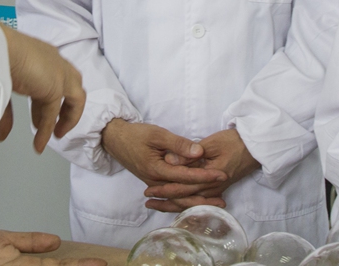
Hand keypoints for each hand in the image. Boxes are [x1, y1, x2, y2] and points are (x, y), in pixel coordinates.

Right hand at [0, 26, 85, 153]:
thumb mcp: (1, 84)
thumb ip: (4, 110)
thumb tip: (2, 135)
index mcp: (42, 54)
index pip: (51, 77)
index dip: (45, 99)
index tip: (37, 113)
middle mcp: (54, 62)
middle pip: (71, 85)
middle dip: (63, 107)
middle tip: (53, 124)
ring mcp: (59, 73)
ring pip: (76, 97)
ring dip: (67, 117)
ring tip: (57, 134)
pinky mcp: (56, 87)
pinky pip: (53, 114)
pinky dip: (47, 130)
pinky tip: (40, 143)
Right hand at [100, 119, 226, 203]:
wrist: (115, 140)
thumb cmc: (136, 134)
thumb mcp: (157, 134)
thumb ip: (178, 144)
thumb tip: (199, 153)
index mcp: (156, 169)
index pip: (185, 176)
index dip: (204, 176)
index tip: (222, 174)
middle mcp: (155, 182)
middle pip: (182, 194)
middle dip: (204, 196)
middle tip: (224, 201)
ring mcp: (153, 184)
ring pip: (177, 198)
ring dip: (196, 202)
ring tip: (215, 204)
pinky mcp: (154, 183)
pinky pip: (171, 195)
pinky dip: (185, 200)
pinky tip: (197, 202)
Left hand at [142, 128, 259, 211]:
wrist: (257, 146)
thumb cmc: (235, 141)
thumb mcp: (212, 143)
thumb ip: (190, 152)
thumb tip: (169, 160)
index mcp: (211, 177)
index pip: (183, 186)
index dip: (165, 189)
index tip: (149, 190)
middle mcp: (213, 188)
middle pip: (185, 197)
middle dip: (165, 200)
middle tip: (147, 200)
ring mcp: (216, 190)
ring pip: (191, 201)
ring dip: (173, 204)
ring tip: (156, 205)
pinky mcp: (218, 188)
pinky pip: (198, 199)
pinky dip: (185, 202)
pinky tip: (176, 204)